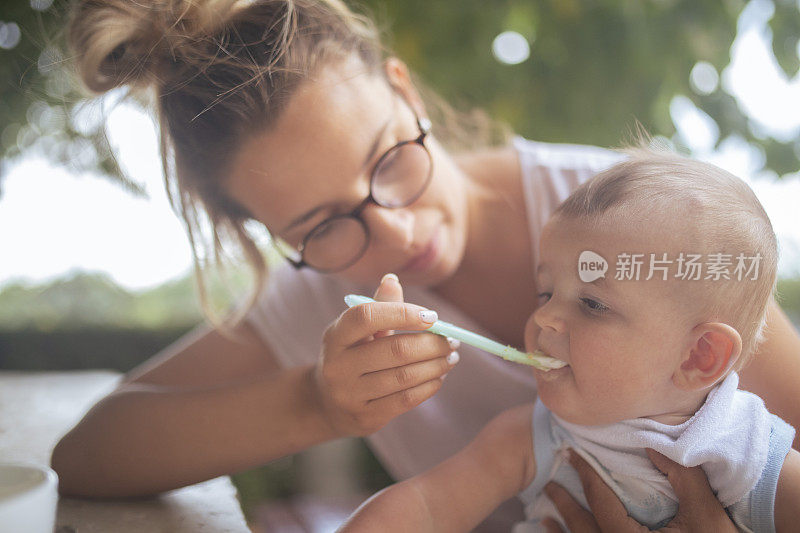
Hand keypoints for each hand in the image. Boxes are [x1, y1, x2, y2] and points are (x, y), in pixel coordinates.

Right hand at [314, 273, 458, 436]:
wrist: (325, 404)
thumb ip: (378, 306)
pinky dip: (429, 386)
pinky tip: (439, 377)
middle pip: (394, 350)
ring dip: (435, 365)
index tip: (432, 317)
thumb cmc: (351, 356)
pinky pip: (405, 399)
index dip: (403, 313)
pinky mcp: (365, 416)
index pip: (367, 317)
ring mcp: (349, 394)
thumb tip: (393, 279)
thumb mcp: (357, 331)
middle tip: (452, 340)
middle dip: (431, 343)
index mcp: (335, 336)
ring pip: (404, 377)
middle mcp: (338, 365)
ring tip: (451, 358)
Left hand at [542, 448, 737, 532]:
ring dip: (566, 532)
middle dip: (565, 505)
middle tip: (550, 484)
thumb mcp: (706, 515)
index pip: (601, 501)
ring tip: (546, 518)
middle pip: (583, 528)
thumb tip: (651, 445)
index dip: (586, 474)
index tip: (571, 453)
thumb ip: (683, 477)